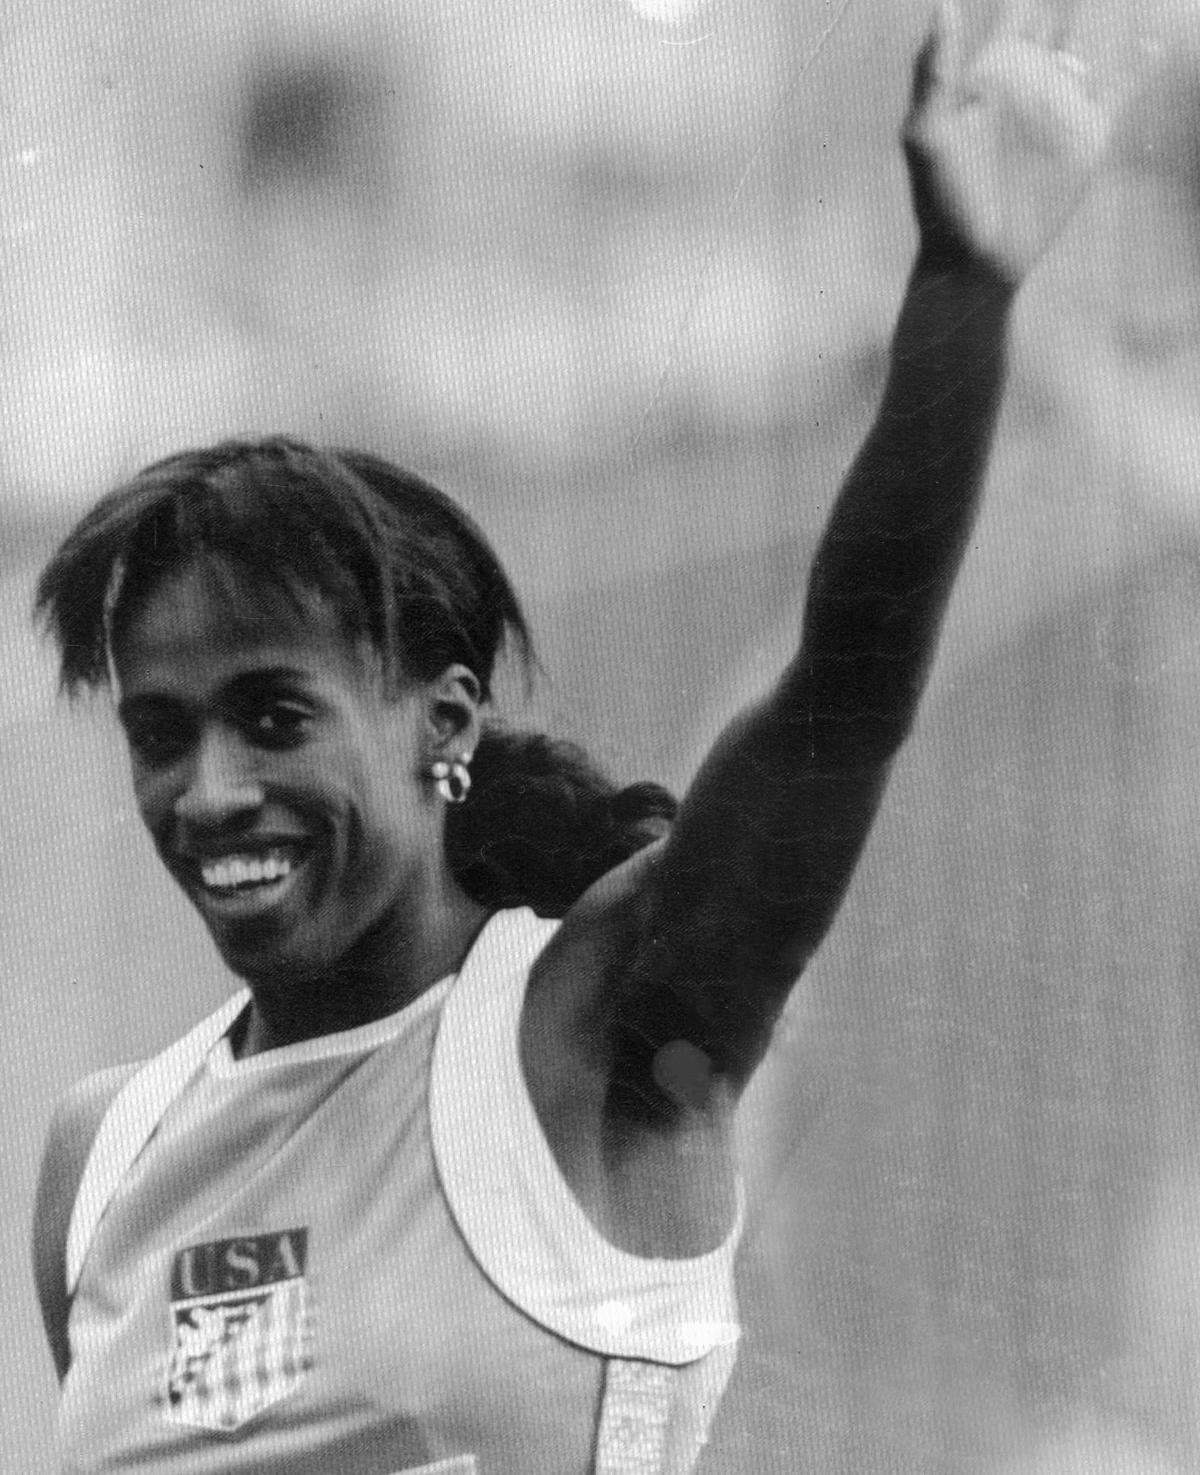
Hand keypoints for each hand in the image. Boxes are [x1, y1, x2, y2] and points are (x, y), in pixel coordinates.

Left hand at [904, 0, 1148, 283]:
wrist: (975, 260)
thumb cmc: (943, 200)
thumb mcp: (928, 136)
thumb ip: (935, 72)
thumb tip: (944, 3)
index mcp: (989, 78)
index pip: (1015, 16)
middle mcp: (1028, 87)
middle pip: (1057, 26)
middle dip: (1068, 1)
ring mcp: (1060, 111)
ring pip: (1089, 53)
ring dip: (1105, 23)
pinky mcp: (1088, 140)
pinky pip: (1120, 92)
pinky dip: (1141, 65)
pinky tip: (1152, 42)